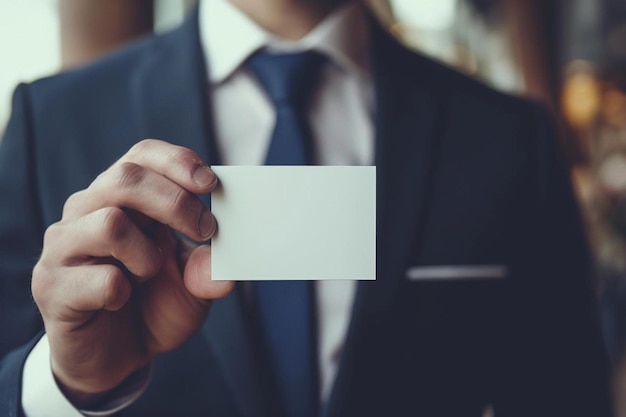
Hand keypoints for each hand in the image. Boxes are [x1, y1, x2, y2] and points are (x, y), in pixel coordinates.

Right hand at [31, 139, 233, 400]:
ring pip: (109, 222)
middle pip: (126, 178)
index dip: (177, 162)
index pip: (142, 155)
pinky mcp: (52, 285)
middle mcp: (88, 211)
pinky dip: (122, 291)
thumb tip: (223, 266)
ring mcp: (65, 246)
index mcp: (121, 198)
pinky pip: (97, 278)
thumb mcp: (192, 287)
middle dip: (175, 203)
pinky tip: (120, 301)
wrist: (115, 357)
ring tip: (148, 274)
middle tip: (205, 231)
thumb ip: (207, 271)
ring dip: (146, 253)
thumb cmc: (152, 306)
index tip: (210, 185)